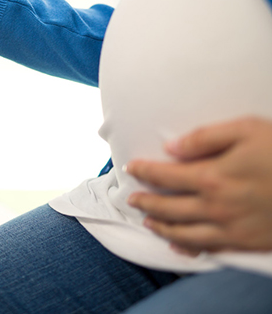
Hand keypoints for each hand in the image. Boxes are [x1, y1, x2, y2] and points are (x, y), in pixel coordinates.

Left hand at [126, 116, 271, 254]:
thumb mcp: (246, 129)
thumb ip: (204, 138)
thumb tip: (172, 146)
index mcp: (211, 176)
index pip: (164, 176)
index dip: (144, 171)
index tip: (131, 168)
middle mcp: (216, 207)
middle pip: (168, 207)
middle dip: (146, 202)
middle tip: (132, 198)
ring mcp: (231, 228)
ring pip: (184, 232)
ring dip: (161, 227)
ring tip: (147, 221)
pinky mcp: (248, 243)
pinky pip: (210, 249)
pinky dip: (189, 248)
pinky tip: (179, 246)